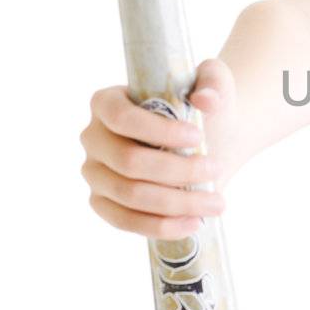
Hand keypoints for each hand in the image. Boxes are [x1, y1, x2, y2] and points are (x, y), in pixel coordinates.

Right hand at [80, 56, 236, 237]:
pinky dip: (161, 226)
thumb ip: (213, 82)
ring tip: (216, 202)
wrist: (206, 140)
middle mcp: (93, 138)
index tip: (198, 137)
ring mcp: (94, 174)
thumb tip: (205, 100)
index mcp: (106, 102)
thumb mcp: (212, 84)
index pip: (122, 118)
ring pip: (130, 195)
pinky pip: (125, 221)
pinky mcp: (103, 203)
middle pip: (128, 162)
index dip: (158, 131)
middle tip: (216, 169)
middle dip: (177, 170)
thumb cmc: (200, 109)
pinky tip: (193, 223)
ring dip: (177, 203)